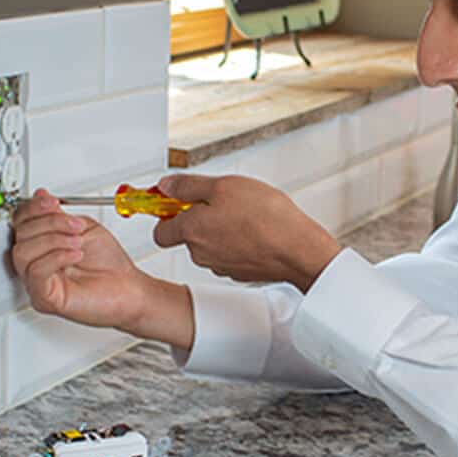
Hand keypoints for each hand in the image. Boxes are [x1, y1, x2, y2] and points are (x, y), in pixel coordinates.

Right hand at [11, 189, 192, 347]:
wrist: (129, 289)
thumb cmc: (109, 264)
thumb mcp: (84, 228)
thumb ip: (60, 215)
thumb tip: (40, 196)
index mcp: (42, 245)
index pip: (20, 223)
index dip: (33, 208)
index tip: (53, 202)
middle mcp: (36, 263)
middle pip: (20, 235)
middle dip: (50, 223)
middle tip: (75, 227)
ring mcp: (37, 282)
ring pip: (23, 252)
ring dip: (53, 240)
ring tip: (78, 243)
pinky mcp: (44, 299)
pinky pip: (36, 272)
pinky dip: (56, 257)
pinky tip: (75, 255)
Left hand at [153, 175, 342, 291]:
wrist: (298, 249)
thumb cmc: (266, 217)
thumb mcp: (224, 185)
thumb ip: (188, 186)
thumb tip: (166, 185)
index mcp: (191, 231)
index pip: (159, 231)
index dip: (166, 213)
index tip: (176, 200)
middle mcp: (201, 252)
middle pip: (188, 234)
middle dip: (200, 217)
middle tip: (223, 201)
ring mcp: (220, 265)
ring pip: (211, 243)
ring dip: (221, 228)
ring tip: (246, 214)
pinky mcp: (240, 271)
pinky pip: (231, 252)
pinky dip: (239, 241)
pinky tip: (256, 229)